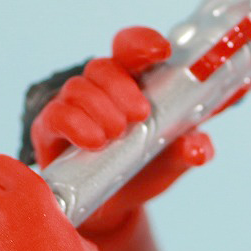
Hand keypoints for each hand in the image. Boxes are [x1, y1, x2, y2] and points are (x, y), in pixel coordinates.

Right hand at [30, 26, 213, 234]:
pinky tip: (94, 141)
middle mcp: (100, 90)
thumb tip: (199, 149)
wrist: (114, 207)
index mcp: (133, 85)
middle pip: (103, 66)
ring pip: (78, 86)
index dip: (144, 43)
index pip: (131, 49)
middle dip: (122, 86)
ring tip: (117, 135)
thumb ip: (189, 151)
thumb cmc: (143, 172)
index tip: (161, 51)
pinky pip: (56, 114)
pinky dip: (76, 124)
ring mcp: (73, 107)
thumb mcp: (172, 163)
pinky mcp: (51, 129)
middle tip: (140, 114)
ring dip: (101, 108)